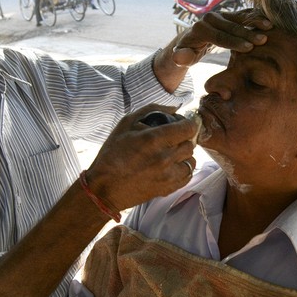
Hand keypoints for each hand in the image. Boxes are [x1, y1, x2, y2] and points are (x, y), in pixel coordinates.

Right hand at [85, 104, 200, 210]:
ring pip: (191, 160)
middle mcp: (164, 157)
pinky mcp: (168, 188)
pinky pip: (188, 176)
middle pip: (190, 144)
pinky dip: (182, 169)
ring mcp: (168, 175)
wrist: (104, 187)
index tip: (181, 123)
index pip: (188, 128)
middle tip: (171, 138)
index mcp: (153, 139)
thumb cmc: (112, 153)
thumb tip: (173, 108)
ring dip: (184, 155)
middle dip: (183, 138)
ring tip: (170, 153)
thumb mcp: (125, 124)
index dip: (187, 123)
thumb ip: (151, 110)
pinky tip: (171, 166)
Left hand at [171, 10, 271, 67]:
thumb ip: (180, 58)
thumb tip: (180, 55)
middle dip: (247, 33)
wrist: (190, 39)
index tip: (248, 48)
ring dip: (255, 22)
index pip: (218, 36)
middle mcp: (210, 18)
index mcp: (199, 29)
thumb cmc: (187, 52)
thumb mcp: (181, 57)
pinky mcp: (228, 14)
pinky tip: (269, 21)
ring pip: (239, 17)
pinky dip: (256, 17)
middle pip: (231, 26)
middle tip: (263, 41)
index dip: (233, 41)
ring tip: (269, 28)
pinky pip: (243, 14)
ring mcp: (220, 14)